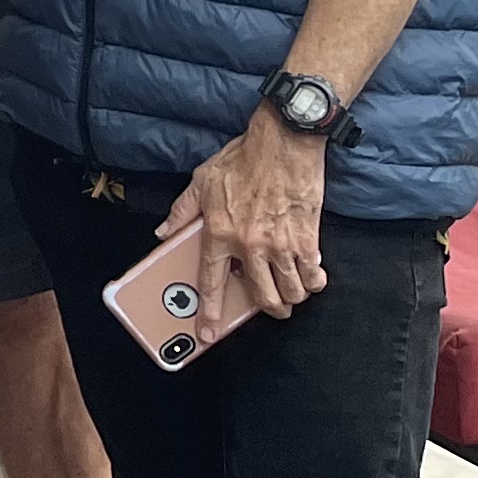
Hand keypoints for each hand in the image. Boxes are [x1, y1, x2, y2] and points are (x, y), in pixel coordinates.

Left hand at [177, 113, 330, 323]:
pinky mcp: (308, 240)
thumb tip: (163, 232)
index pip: (209, 280)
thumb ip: (182, 211)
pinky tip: (310, 276)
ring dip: (291, 298)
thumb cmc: (242, 160)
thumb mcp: (201, 181)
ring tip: (290, 291)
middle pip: (262, 297)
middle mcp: (249, 244)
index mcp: (219, 231)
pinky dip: (313, 282)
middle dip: (268, 310)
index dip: (208, 311)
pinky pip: (313, 277)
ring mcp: (281, 245)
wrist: (283, 144)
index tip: (206, 334)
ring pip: (290, 293)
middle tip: (269, 306)